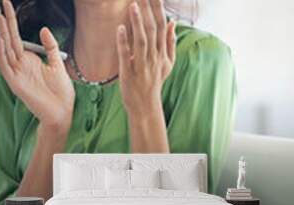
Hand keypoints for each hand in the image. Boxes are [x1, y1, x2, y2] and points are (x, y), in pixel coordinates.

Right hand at [0, 0, 74, 133]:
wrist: (63, 111)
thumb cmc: (61, 92)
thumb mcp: (58, 64)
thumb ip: (50, 47)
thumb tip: (43, 28)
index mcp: (30, 61)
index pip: (18, 37)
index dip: (13, 21)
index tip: (9, 5)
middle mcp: (21, 66)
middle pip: (10, 41)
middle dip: (6, 23)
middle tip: (2, 5)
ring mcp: (18, 74)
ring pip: (6, 51)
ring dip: (3, 35)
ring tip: (1, 18)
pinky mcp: (16, 84)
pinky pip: (6, 67)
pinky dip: (2, 55)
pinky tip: (3, 41)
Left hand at [116, 0, 175, 118]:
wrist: (145, 105)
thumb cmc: (154, 82)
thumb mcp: (167, 64)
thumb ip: (170, 43)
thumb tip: (173, 22)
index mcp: (162, 53)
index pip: (162, 25)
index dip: (158, 8)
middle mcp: (154, 57)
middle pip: (153, 29)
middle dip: (149, 10)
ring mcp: (142, 65)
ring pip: (142, 41)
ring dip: (138, 23)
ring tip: (134, 5)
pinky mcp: (128, 73)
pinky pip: (126, 55)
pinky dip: (123, 42)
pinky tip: (120, 28)